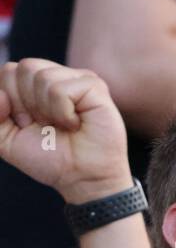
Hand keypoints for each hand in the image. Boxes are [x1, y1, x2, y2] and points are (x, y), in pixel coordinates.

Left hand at [0, 59, 131, 203]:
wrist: (83, 179)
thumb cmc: (51, 159)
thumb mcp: (6, 139)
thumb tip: (1, 96)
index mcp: (38, 82)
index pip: (8, 70)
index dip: (11, 100)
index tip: (28, 124)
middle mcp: (59, 75)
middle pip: (24, 67)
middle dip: (27, 104)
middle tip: (46, 125)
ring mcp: (79, 78)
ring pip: (42, 77)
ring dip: (46, 111)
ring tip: (62, 126)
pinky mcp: (95, 86)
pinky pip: (60, 90)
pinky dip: (62, 114)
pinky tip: (75, 124)